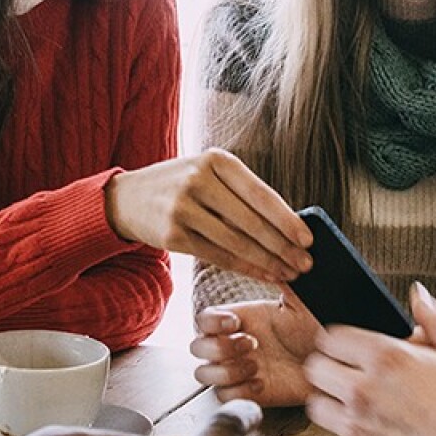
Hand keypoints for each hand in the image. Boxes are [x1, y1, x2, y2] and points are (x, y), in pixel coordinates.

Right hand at [106, 148, 312, 283]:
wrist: (126, 198)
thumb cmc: (180, 186)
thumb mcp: (209, 173)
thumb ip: (242, 191)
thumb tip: (289, 222)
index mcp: (216, 160)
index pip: (261, 193)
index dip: (287, 219)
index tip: (308, 239)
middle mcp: (198, 180)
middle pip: (252, 221)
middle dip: (283, 246)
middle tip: (305, 263)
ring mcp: (183, 208)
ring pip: (237, 242)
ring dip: (267, 261)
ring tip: (289, 272)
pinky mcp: (172, 234)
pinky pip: (218, 256)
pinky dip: (245, 268)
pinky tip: (263, 274)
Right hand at [190, 293, 319, 406]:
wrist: (330, 364)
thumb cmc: (314, 332)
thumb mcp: (299, 306)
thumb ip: (285, 285)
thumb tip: (276, 266)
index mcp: (241, 320)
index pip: (204, 319)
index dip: (211, 322)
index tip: (234, 323)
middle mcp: (233, 345)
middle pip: (197, 348)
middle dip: (219, 348)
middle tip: (252, 345)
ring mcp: (237, 371)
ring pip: (204, 375)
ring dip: (227, 372)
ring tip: (257, 367)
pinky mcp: (246, 394)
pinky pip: (224, 397)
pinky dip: (239, 392)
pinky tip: (261, 384)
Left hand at [304, 283, 435, 435]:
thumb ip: (435, 317)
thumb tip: (417, 294)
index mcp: (384, 357)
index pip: (329, 338)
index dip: (337, 341)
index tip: (346, 349)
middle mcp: (362, 390)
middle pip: (315, 370)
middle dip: (329, 369)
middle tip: (347, 375)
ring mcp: (356, 427)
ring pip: (316, 407)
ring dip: (332, 404)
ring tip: (355, 407)